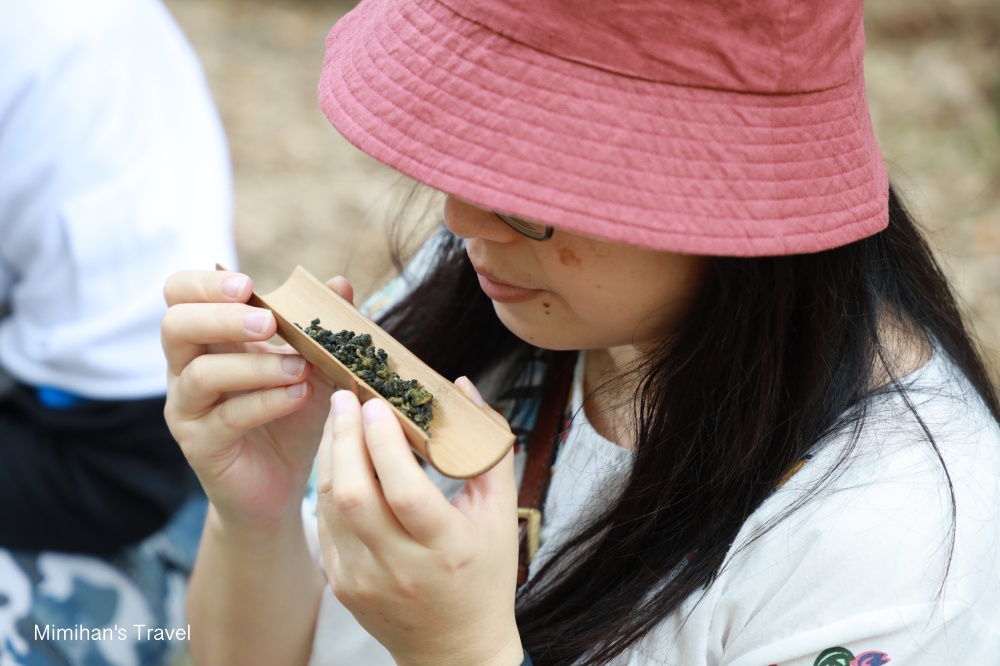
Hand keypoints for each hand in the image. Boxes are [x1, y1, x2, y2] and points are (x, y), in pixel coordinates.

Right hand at [162, 270, 354, 528]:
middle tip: (268, 322)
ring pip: (200, 374)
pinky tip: (299, 394)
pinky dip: (266, 401)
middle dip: (222, 317)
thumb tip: (340, 284)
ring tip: (301, 366)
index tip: (249, 285)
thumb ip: (322, 325)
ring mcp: (188, 409)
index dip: (204, 284)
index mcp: (206, 339)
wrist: (282, 485)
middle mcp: (185, 369)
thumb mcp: (312, 365)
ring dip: (256, 365)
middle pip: (175, 326)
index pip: (179, 295)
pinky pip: (226, 418)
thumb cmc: (291, 415)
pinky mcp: (201, 446)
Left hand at [316, 379, 523, 665]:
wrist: (454, 648)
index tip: (377, 403)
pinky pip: (325, 524)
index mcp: (447, 550)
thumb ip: (485, 450)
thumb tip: (464, 387)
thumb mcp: (500, 515)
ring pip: (332, 506)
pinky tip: (337, 455)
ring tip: (338, 416)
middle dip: (345, 437)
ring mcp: (365, 579)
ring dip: (330, 454)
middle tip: (346, 396)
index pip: (406, 492)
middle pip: (356, 496)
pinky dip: (328, 483)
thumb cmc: (483, 574)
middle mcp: (401, 568)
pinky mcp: (342, 583)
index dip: (385, 444)